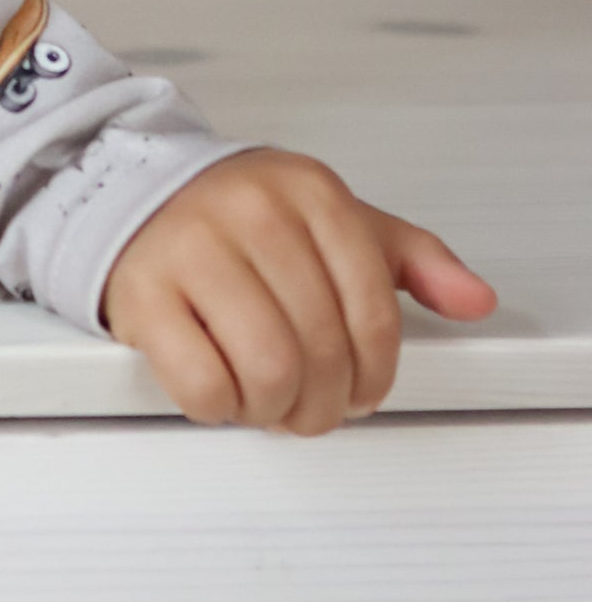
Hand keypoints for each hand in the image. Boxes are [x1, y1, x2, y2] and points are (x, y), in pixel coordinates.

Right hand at [100, 149, 497, 436]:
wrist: (130, 192)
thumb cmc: (237, 214)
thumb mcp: (332, 219)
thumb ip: (410, 259)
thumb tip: (472, 298)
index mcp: (310, 194)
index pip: (374, 313)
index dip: (374, 373)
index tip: (361, 388)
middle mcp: (252, 214)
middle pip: (322, 351)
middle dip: (324, 402)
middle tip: (312, 406)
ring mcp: (192, 250)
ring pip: (267, 372)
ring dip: (274, 409)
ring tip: (268, 400)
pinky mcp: (142, 293)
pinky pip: (201, 383)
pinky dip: (219, 407)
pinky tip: (221, 388)